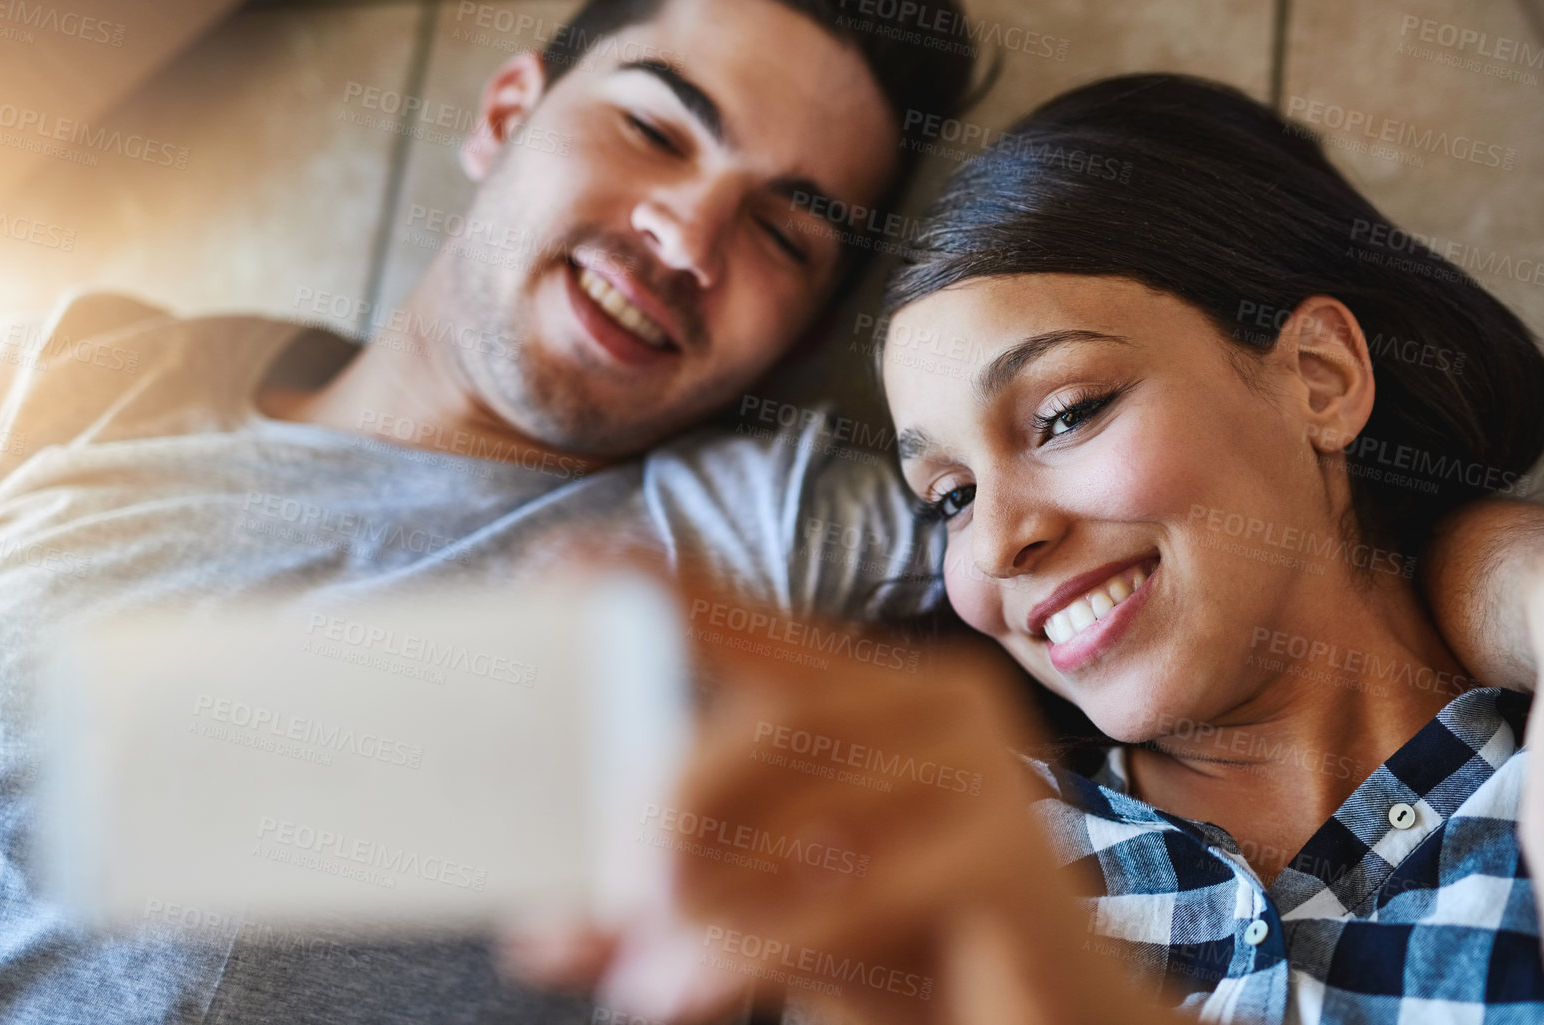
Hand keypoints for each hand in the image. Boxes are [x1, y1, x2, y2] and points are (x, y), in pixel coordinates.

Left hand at [500, 582, 1170, 1023]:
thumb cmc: (922, 956)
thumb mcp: (791, 915)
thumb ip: (685, 908)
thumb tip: (541, 934)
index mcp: (894, 694)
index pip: (765, 629)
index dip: (667, 594)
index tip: (564, 562)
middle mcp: (944, 708)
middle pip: (778, 713)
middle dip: (674, 800)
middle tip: (608, 890)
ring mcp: (984, 774)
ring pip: (807, 807)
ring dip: (705, 899)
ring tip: (639, 973)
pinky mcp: (1003, 858)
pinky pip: (846, 896)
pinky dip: (747, 952)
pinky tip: (681, 993)